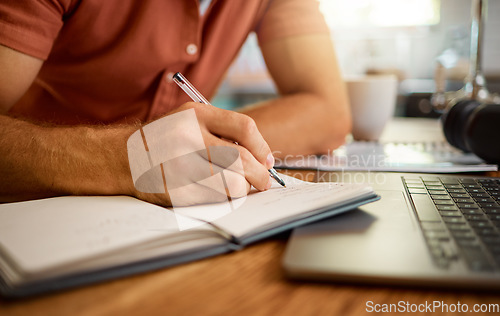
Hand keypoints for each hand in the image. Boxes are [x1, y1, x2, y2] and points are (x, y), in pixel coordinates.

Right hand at [128, 102, 273, 206]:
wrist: (120, 157)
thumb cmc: (163, 140)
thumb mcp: (188, 120)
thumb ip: (222, 131)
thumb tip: (262, 157)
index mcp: (195, 114)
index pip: (245, 127)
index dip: (262, 147)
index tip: (266, 160)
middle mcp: (187, 136)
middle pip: (242, 159)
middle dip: (260, 175)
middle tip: (264, 182)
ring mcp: (179, 165)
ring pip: (233, 183)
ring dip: (244, 189)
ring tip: (242, 188)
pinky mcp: (174, 190)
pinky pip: (214, 199)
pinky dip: (224, 199)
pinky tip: (219, 194)